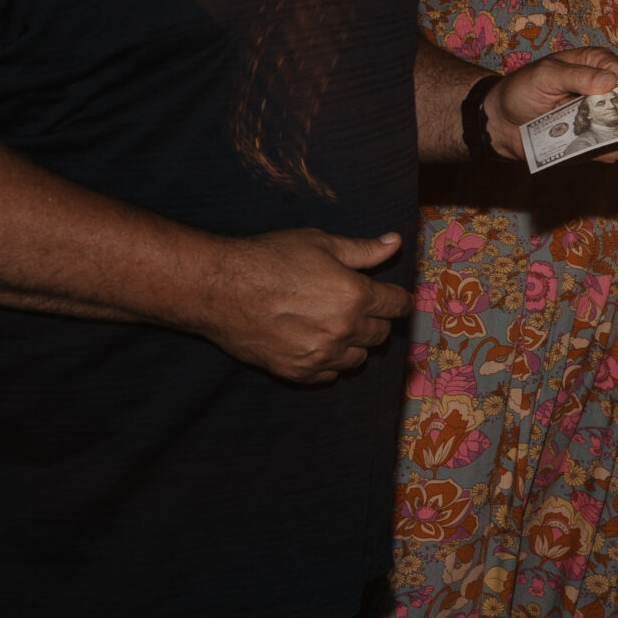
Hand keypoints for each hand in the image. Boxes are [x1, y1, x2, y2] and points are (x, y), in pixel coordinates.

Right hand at [201, 228, 408, 383]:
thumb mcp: (320, 244)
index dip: (398, 299)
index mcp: (356, 295)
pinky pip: (331, 374)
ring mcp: (322, 354)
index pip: (398, 305)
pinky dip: (330, 362)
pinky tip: (316, 344)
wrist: (219, 288)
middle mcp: (345, 329)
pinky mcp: (298, 371)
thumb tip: (395, 243)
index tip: (392, 298)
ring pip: (359, 357)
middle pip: (381, 333)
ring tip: (335, 326)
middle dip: (374, 320)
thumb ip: (363, 250)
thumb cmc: (269, 259)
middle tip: (356, 307)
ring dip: (355, 343)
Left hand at [484, 46, 617, 160]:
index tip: (611, 93)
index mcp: (593, 64)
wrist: (501, 123)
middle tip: (600, 117)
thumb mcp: (545, 76)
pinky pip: (612, 151)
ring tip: (584, 131)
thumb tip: (611, 80)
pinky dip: (603, 151)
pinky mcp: (594, 141)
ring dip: (611, 133)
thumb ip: (576, 76)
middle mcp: (602, 91)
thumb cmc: (521, 90)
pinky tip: (581, 145)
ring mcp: (600, 118)